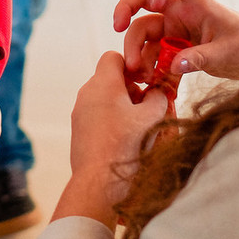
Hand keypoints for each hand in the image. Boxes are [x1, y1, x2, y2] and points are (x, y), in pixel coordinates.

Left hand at [52, 52, 167, 227]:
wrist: (100, 182)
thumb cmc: (127, 146)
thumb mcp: (153, 117)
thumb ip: (159, 96)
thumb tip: (157, 92)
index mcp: (103, 84)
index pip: (113, 57)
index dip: (132, 65)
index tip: (146, 81)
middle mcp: (87, 94)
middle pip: (110, 78)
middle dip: (131, 89)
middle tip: (148, 106)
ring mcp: (80, 112)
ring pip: (104, 98)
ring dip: (123, 105)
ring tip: (139, 125)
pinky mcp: (79, 130)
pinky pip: (97, 115)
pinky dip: (112, 119)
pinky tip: (126, 138)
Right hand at [113, 0, 238, 82]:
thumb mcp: (228, 53)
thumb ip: (200, 58)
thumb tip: (174, 65)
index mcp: (197, 4)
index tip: (154, 2)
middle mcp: (181, 13)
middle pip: (144, 1)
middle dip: (126, 11)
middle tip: (117, 29)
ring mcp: (175, 32)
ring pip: (143, 33)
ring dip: (135, 51)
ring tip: (138, 74)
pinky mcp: (173, 50)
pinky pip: (152, 55)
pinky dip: (147, 67)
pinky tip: (147, 82)